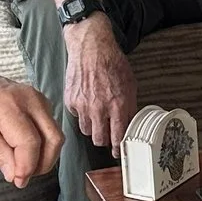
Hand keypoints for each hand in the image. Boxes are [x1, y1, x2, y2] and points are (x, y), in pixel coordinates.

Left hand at [0, 66, 61, 185]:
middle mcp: (29, 98)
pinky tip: (22, 151)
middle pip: (52, 138)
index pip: (29, 142)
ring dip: (43, 156)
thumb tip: (16, 174)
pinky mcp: (39, 102)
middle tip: (21, 178)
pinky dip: (42, 144)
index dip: (27, 167)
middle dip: (41, 164)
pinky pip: (49, 128)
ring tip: (20, 166)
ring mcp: (37, 98)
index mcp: (7, 104)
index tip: (17, 181)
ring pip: (54, 134)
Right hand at [63, 16, 138, 150]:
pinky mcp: (70, 101)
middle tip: (107, 136)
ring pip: (87, 131)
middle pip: (99, 139)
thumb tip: (130, 124)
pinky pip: (77, 116)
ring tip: (97, 119)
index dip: (118, 148)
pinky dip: (82, 114)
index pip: (118, 137)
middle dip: (104, 140)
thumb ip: (130, 106)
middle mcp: (99, 108)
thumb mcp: (130, 84)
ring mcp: (83, 105)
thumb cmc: (113, 63)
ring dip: (93, 128)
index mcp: (118, 105)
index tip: (119, 153)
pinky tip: (87, 104)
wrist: (91, 47)